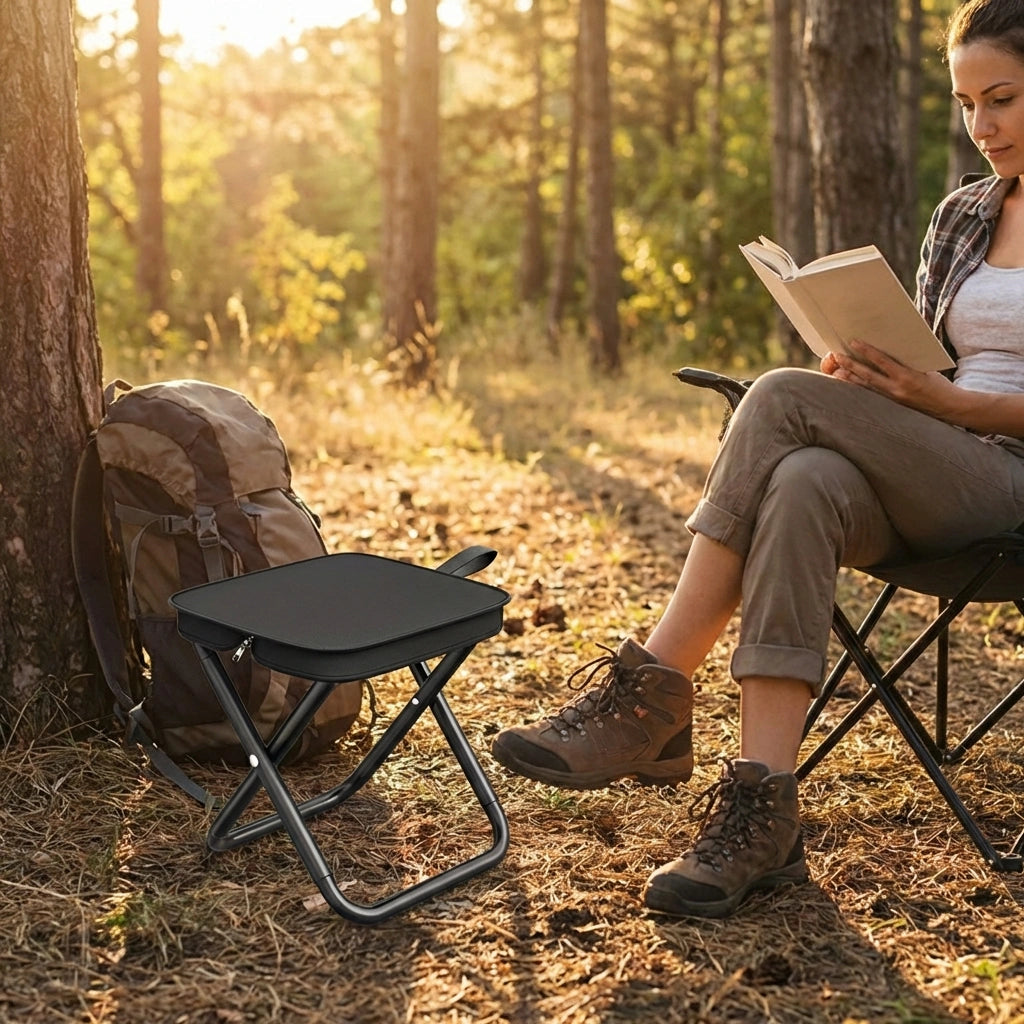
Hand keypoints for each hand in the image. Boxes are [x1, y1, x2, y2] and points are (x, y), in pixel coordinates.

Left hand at [822, 339, 955, 414]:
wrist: (949, 407)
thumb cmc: (939, 384)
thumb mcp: (925, 368)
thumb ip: (907, 360)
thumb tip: (891, 348)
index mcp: (907, 376)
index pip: (882, 361)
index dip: (866, 351)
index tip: (853, 342)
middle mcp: (897, 389)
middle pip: (868, 375)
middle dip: (851, 365)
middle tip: (836, 355)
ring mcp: (892, 399)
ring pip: (866, 387)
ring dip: (850, 379)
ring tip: (836, 371)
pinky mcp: (892, 405)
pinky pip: (872, 395)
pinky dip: (860, 388)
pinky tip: (850, 384)